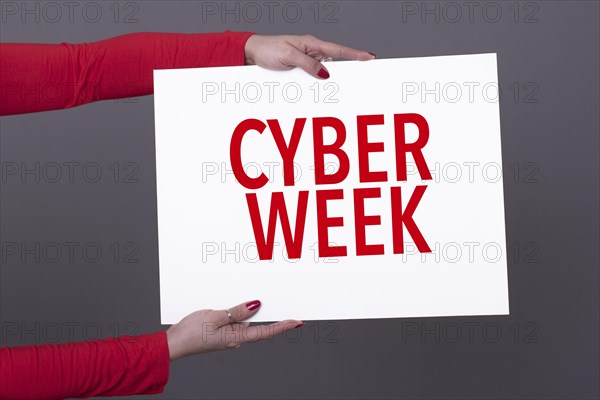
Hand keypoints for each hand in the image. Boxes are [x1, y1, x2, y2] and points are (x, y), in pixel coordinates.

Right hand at [165, 300, 301, 360]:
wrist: (173, 343)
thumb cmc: (191, 333)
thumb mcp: (215, 317)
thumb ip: (237, 311)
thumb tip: (256, 306)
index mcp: (237, 337)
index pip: (266, 332)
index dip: (283, 326)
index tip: (297, 322)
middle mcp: (235, 338)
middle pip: (256, 324)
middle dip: (265, 313)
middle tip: (280, 302)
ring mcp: (227, 335)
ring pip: (243, 320)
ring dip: (247, 310)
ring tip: (253, 298)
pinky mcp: (219, 331)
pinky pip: (233, 320)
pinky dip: (236, 311)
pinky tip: (232, 303)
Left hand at [244, 34, 375, 78]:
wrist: (252, 53)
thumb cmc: (268, 49)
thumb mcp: (288, 56)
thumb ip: (307, 64)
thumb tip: (325, 73)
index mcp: (311, 44)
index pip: (337, 49)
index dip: (355, 54)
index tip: (370, 57)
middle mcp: (311, 52)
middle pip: (334, 62)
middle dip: (347, 69)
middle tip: (362, 75)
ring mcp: (306, 61)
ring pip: (323, 72)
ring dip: (329, 81)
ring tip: (339, 88)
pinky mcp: (299, 70)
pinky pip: (312, 78)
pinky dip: (317, 84)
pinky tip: (318, 90)